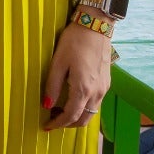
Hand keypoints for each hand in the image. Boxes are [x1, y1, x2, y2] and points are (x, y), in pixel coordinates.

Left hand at [42, 11, 112, 129]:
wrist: (96, 27)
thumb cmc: (74, 42)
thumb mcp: (57, 63)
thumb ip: (52, 85)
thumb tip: (46, 105)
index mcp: (83, 89)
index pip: (71, 115)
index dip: (58, 124)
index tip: (46, 126)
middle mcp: (97, 93)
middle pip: (84, 119)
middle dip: (68, 124)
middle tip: (52, 120)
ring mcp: (104, 88)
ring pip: (92, 113)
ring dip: (77, 116)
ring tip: (59, 110)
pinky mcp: (106, 82)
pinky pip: (96, 103)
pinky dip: (84, 108)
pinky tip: (73, 100)